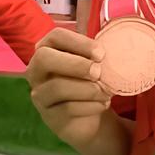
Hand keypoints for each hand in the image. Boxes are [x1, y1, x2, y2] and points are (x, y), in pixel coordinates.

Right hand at [26, 29, 123, 154]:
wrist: (89, 117)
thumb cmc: (89, 82)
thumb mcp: (93, 65)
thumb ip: (97, 56)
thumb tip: (117, 48)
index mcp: (48, 50)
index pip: (55, 37)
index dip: (78, 42)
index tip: (101, 53)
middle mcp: (37, 71)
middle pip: (44, 58)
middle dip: (75, 64)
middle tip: (98, 72)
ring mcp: (40, 95)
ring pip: (57, 87)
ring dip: (88, 89)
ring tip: (106, 92)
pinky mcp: (49, 116)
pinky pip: (67, 109)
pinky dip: (91, 106)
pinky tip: (103, 104)